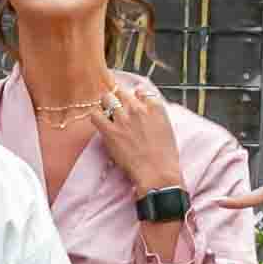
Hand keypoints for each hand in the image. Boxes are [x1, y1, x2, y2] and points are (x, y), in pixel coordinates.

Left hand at [95, 75, 185, 197]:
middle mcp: (138, 109)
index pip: (141, 91)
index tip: (132, 104)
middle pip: (122, 92)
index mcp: (155, 107)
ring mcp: (123, 119)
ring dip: (106, 105)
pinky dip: (96, 116)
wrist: (157, 172)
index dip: (135, 97)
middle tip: (116, 109)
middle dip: (118, 98)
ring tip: (107, 114)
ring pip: (107, 98)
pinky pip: (95, 114)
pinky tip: (100, 123)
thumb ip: (156, 115)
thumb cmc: (165, 156)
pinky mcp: (110, 131)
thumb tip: (144, 109)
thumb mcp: (166, 128)